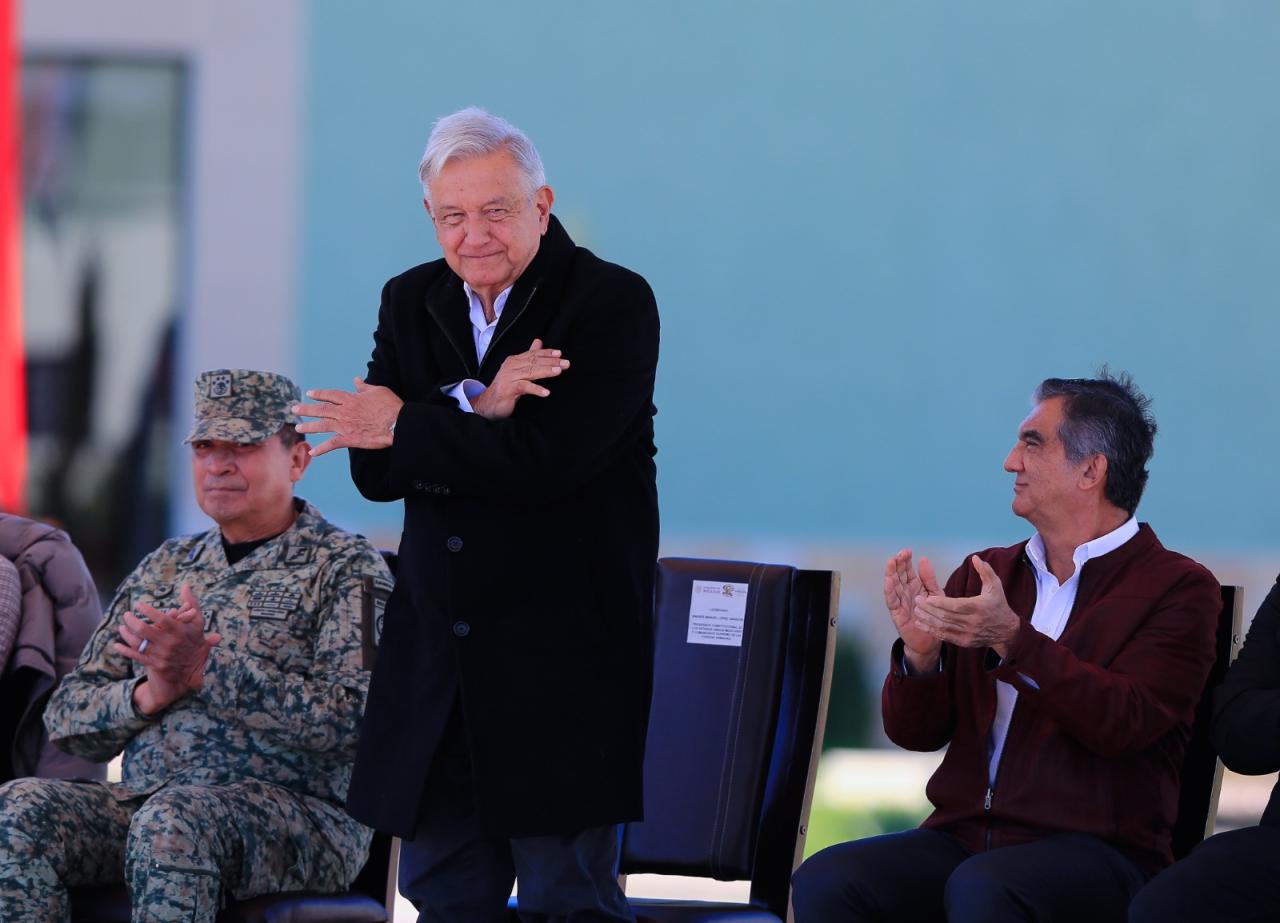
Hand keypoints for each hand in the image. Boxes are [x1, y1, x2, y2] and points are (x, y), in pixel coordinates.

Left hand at [115, 584, 222, 715]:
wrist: (195, 669)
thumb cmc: (196, 642)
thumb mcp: (198, 622)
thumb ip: (191, 603)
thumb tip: (185, 585)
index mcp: (179, 631)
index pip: (161, 618)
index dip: (147, 611)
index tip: (138, 605)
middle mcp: (169, 643)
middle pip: (144, 630)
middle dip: (132, 621)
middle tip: (127, 615)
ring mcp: (160, 655)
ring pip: (138, 643)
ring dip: (127, 634)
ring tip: (122, 626)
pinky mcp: (154, 664)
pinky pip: (136, 656)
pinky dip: (125, 650)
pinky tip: (117, 644)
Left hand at [294, 378, 404, 456]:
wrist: (397, 423)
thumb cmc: (390, 406)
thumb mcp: (377, 391)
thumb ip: (364, 387)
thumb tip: (356, 379)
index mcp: (351, 399)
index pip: (330, 395)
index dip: (319, 394)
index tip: (309, 394)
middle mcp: (344, 412)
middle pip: (321, 409)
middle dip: (306, 409)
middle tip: (294, 409)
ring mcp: (345, 426)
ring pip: (322, 425)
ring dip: (309, 426)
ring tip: (298, 428)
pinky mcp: (350, 439)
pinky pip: (332, 444)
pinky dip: (321, 449)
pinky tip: (312, 452)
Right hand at [471, 339, 569, 419]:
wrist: (489, 403)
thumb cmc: (505, 386)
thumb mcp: (518, 369)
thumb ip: (528, 356)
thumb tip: (538, 341)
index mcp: (514, 360)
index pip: (533, 354)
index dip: (546, 353)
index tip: (560, 354)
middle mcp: (511, 366)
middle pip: (534, 361)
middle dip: (551, 361)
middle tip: (566, 363)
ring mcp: (509, 377)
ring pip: (530, 372)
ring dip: (546, 371)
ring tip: (559, 371)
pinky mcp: (509, 389)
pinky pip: (524, 387)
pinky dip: (536, 389)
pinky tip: (546, 392)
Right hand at [884, 549, 943, 671]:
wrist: (930, 640)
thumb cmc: (932, 616)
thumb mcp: (935, 594)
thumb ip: (929, 578)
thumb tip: (923, 559)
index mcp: (914, 586)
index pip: (907, 570)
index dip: (906, 560)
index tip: (908, 551)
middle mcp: (904, 592)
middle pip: (898, 575)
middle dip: (898, 564)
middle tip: (900, 554)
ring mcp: (899, 602)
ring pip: (893, 585)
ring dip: (891, 573)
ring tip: (891, 562)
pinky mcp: (896, 613)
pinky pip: (891, 600)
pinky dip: (889, 591)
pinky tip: (888, 581)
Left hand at [911, 555, 1020, 656]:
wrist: (1006, 631)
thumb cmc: (998, 605)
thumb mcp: (995, 586)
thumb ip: (985, 571)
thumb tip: (975, 558)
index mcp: (979, 608)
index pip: (957, 607)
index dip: (941, 603)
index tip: (928, 598)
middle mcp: (972, 622)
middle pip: (947, 617)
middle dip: (929, 610)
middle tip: (916, 600)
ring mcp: (967, 634)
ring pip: (943, 627)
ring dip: (927, 619)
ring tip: (916, 610)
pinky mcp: (963, 642)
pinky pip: (944, 636)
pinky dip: (931, 630)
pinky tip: (921, 623)